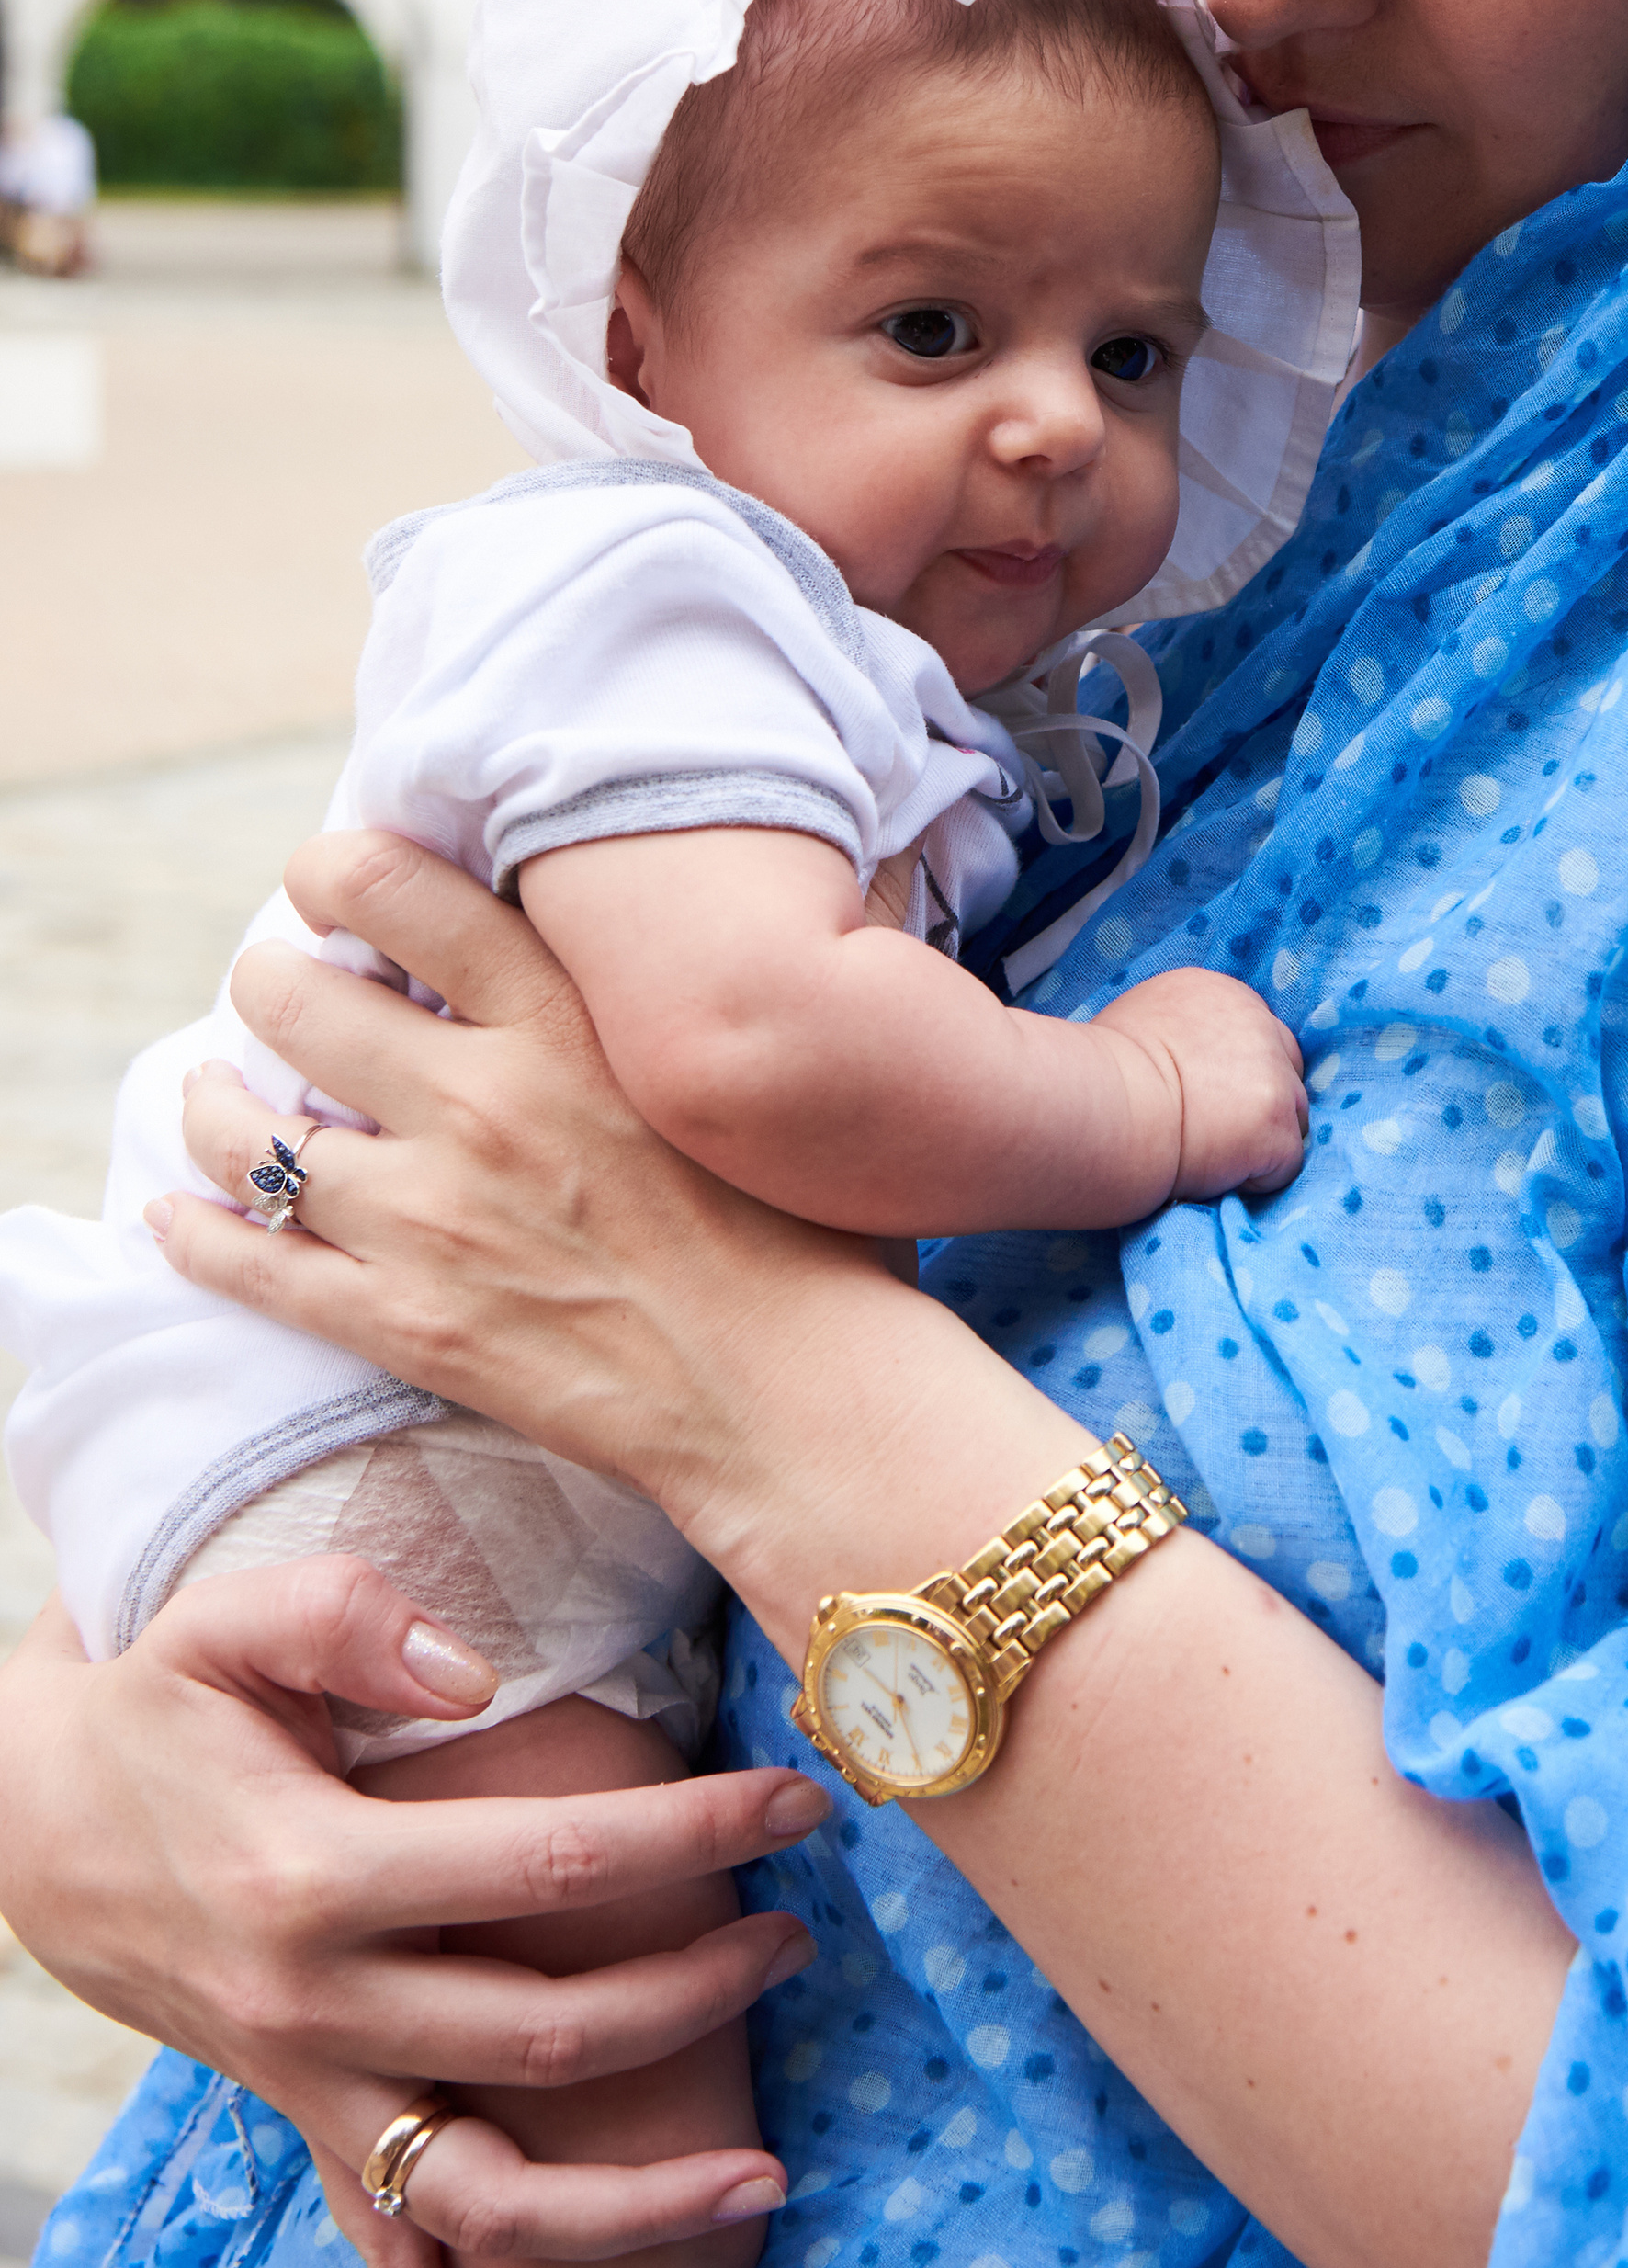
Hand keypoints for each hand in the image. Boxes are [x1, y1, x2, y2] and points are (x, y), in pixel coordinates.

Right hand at [0, 1573, 822, 2267]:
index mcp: (317, 1875)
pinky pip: (424, 2232)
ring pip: (491, 2192)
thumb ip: (346, 1616)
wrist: (40, 1834)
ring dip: (640, 2193)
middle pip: (549, 2029)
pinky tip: (634, 2250)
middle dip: (701, 1986)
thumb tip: (476, 1673)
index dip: (689, 1833)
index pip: (548, 1866)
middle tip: (801, 1927)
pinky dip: (522, 2266)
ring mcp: (316, 2082)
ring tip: (764, 2163)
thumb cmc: (163, 1710)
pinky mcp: (314, 2119)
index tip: (796, 1799)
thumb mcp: (224, 1625)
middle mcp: (319, 2004)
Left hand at [153, 828, 909, 1555]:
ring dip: (218, 1104)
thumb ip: (701, 980)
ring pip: (253, 1134)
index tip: (328, 880)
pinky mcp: (406, 1324)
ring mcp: (429, 1219)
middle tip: (280, 988)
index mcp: (565, 1022)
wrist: (800, 1398)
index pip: (399, 892)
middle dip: (269, 982)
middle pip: (298, 1001)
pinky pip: (255, 1266)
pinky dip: (197, 1235)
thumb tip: (753, 888)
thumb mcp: (753, 1068)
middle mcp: (478, 1102)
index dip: (335, 869)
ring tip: (218, 1092)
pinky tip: (177, 1214)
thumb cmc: (810, 1232)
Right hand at [1097, 968, 1308, 1201]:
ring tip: (1205, 1157)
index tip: (1206, 1103)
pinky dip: (1253, 1181)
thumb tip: (1183, 1067)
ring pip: (1291, 1119)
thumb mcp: (1139, 1025)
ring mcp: (1272, 1074)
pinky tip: (1210, 1175)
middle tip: (1212, 1136)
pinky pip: (1284, 1165)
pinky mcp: (1275, 1123)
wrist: (1097, 1107)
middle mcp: (1257, 1022)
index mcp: (1220, 995)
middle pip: (1286, 1071)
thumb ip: (1179, 1035)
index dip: (1235, 1077)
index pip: (1257, 1035)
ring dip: (1257, 1144)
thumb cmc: (1098, 1077)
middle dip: (1259, 1106)